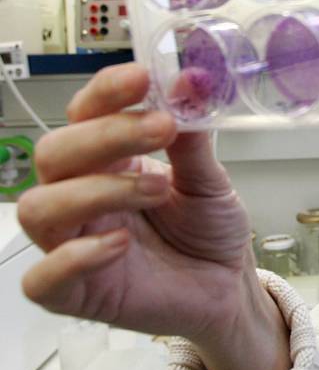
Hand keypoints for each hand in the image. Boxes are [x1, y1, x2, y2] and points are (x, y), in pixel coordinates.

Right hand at [18, 63, 289, 369]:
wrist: (226, 287)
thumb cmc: (209, 230)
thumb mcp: (211, 180)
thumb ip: (194, 139)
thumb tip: (192, 84)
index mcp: (112, 160)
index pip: (85, 114)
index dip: (105, 92)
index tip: (142, 77)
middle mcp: (84, 195)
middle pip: (54, 153)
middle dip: (106, 135)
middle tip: (162, 128)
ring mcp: (73, 243)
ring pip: (41, 206)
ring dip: (98, 189)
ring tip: (159, 188)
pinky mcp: (76, 292)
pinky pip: (42, 278)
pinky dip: (75, 258)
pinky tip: (121, 244)